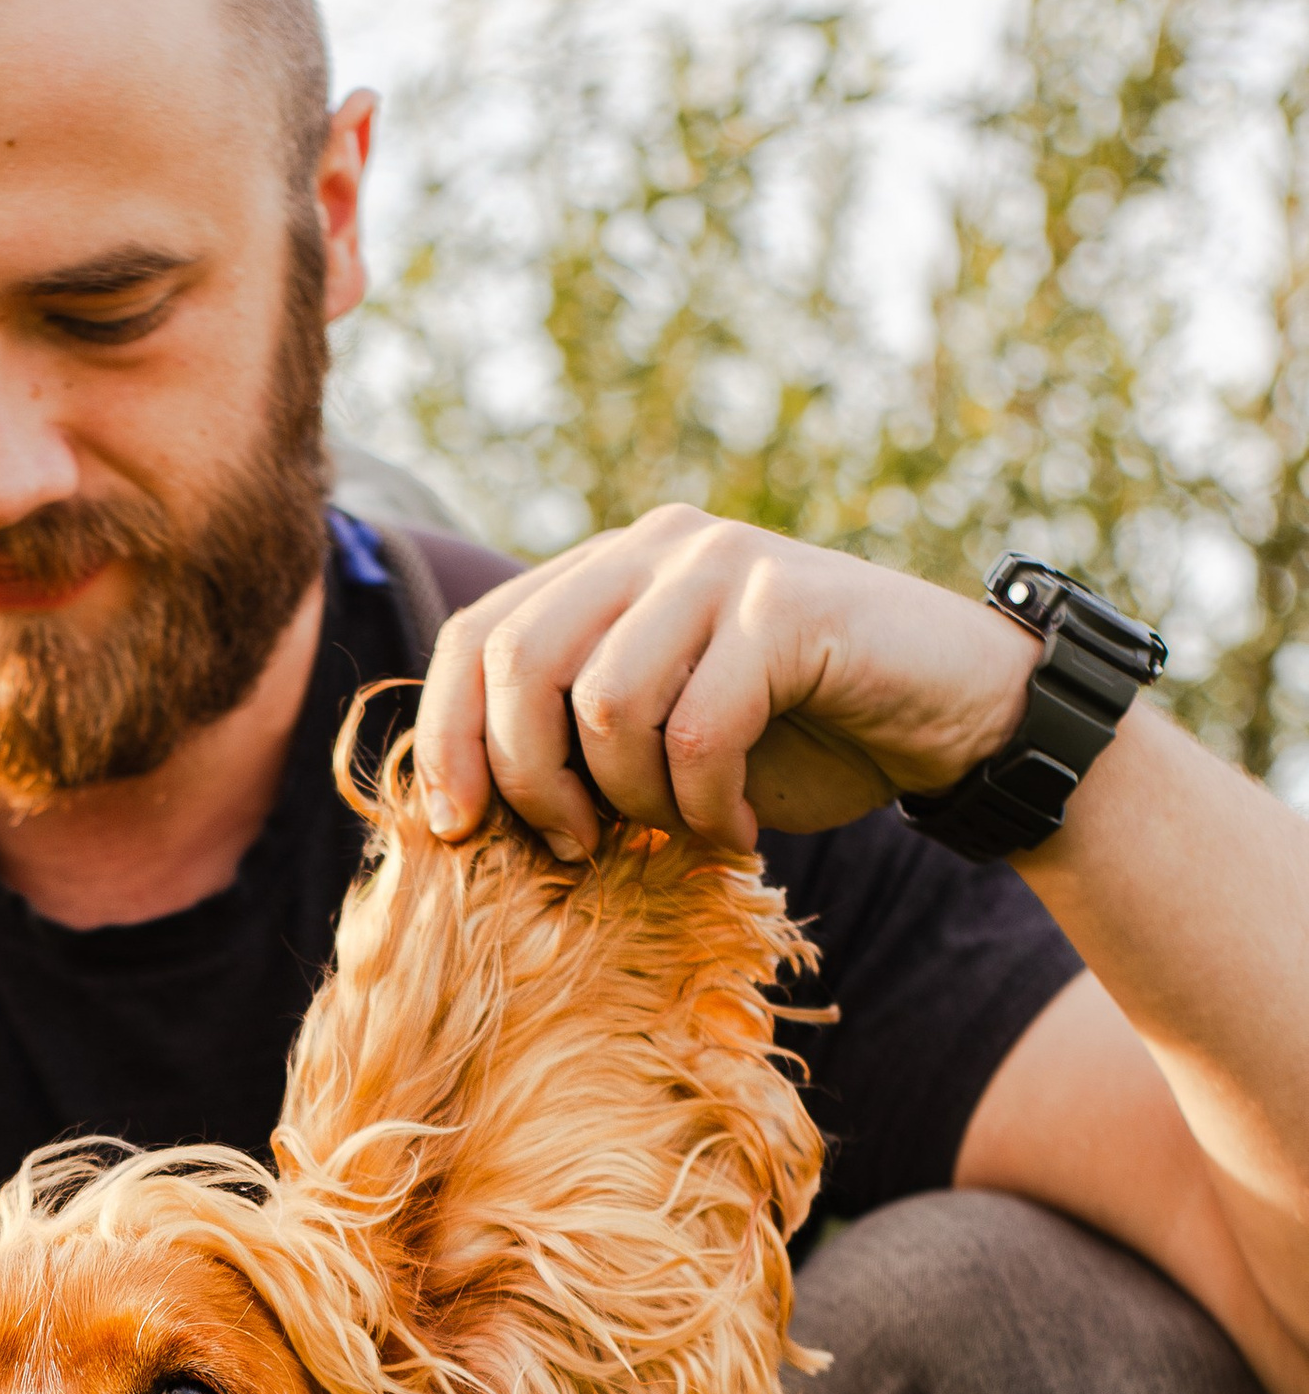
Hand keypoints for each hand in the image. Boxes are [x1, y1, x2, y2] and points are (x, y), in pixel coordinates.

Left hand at [413, 503, 1038, 860]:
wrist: (947, 718)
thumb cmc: (794, 743)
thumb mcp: (657, 745)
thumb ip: (572, 744)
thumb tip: (456, 809)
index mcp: (607, 571)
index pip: (476, 634)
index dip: (447, 736)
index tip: (455, 829)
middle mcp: (656, 548)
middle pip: (520, 661)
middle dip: (529, 778)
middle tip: (579, 845)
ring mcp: (723, 566)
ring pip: (607, 703)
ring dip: (637, 800)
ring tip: (686, 826)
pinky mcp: (788, 607)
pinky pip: (700, 731)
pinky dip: (707, 805)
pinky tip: (739, 829)